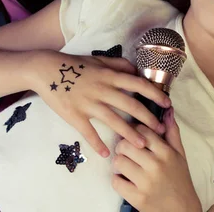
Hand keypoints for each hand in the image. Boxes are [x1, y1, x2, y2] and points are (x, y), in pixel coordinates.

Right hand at [29, 50, 170, 157]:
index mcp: (110, 76)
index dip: (154, 95)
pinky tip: (106, 154)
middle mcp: (103, 90)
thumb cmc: (75, 65)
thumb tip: (136, 71)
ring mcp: (89, 103)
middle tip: (160, 131)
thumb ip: (119, 65)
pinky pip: (88, 132)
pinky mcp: (75, 115)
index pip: (138, 85)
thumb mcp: (99, 60)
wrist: (47, 70)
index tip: (167, 105)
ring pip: (114, 120)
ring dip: (129, 134)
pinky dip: (97, 144)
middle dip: (147, 119)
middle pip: (130, 105)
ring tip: (142, 146)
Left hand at [111, 106, 201, 211]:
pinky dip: (118, 181)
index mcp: (166, 152)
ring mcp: (146, 182)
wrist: (182, 211)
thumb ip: (172, 132)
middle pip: (125, 144)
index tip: (135, 137)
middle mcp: (156, 165)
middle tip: (127, 152)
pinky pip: (116, 182)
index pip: (141, 131)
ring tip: (127, 167)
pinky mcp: (137, 198)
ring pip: (118, 162)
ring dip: (119, 164)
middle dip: (123, 147)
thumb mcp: (180, 155)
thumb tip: (168, 110)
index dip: (134, 132)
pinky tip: (126, 181)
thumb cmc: (180, 181)